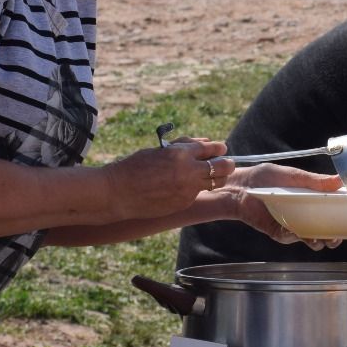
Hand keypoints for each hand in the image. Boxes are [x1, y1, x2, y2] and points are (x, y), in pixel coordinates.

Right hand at [106, 138, 229, 219]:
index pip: (211, 148)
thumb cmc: (136, 166)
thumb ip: (184, 146)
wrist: (118, 192)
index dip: (219, 148)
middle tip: (227, 164)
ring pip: (215, 183)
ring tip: (209, 176)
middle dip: (227, 164)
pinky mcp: (184, 203)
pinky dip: (195, 189)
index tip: (222, 149)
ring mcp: (188, 189)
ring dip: (216, 178)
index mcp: (180, 153)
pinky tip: (183, 188)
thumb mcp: (160, 150)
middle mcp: (188, 171)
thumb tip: (206, 143)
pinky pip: (197, 194)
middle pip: (223, 167)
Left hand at [223, 164, 343, 247]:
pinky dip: (294, 236)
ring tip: (320, 240)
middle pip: (324, 230)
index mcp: (311, 199)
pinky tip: (297, 233)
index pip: (332, 211)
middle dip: (333, 237)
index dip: (343, 218)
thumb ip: (315, 181)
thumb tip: (340, 180)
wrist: (239, 186)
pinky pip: (288, 237)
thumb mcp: (293, 176)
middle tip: (337, 238)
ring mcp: (291, 224)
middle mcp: (304, 214)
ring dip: (317, 241)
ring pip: (309, 239)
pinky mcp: (277, 231)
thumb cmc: (265, 177)